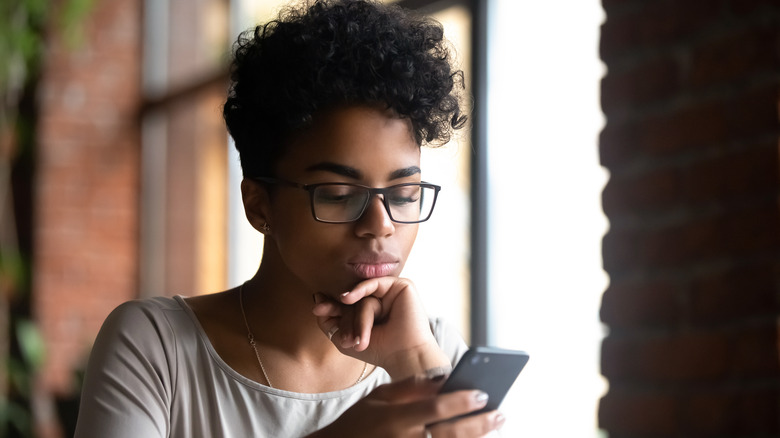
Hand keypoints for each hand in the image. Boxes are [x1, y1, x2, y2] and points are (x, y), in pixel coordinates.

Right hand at [307, 375, 504, 437]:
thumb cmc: (359, 422)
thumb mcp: (378, 397)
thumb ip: (410, 387)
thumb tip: (443, 378)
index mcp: (395, 419)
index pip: (435, 408)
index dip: (461, 401)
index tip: (482, 393)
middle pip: (451, 433)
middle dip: (479, 423)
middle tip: (499, 412)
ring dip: (475, 437)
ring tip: (493, 423)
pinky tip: (473, 437)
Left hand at [312, 277, 450, 377]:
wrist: (404, 356)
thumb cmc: (378, 351)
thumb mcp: (344, 338)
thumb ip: (328, 320)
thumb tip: (317, 297)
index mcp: (371, 312)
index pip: (347, 304)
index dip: (331, 306)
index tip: (317, 309)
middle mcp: (381, 300)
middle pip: (353, 300)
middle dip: (341, 315)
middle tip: (335, 329)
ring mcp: (391, 293)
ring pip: (363, 297)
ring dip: (357, 319)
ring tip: (357, 341)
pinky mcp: (402, 286)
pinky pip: (374, 283)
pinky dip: (359, 290)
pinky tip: (347, 298)